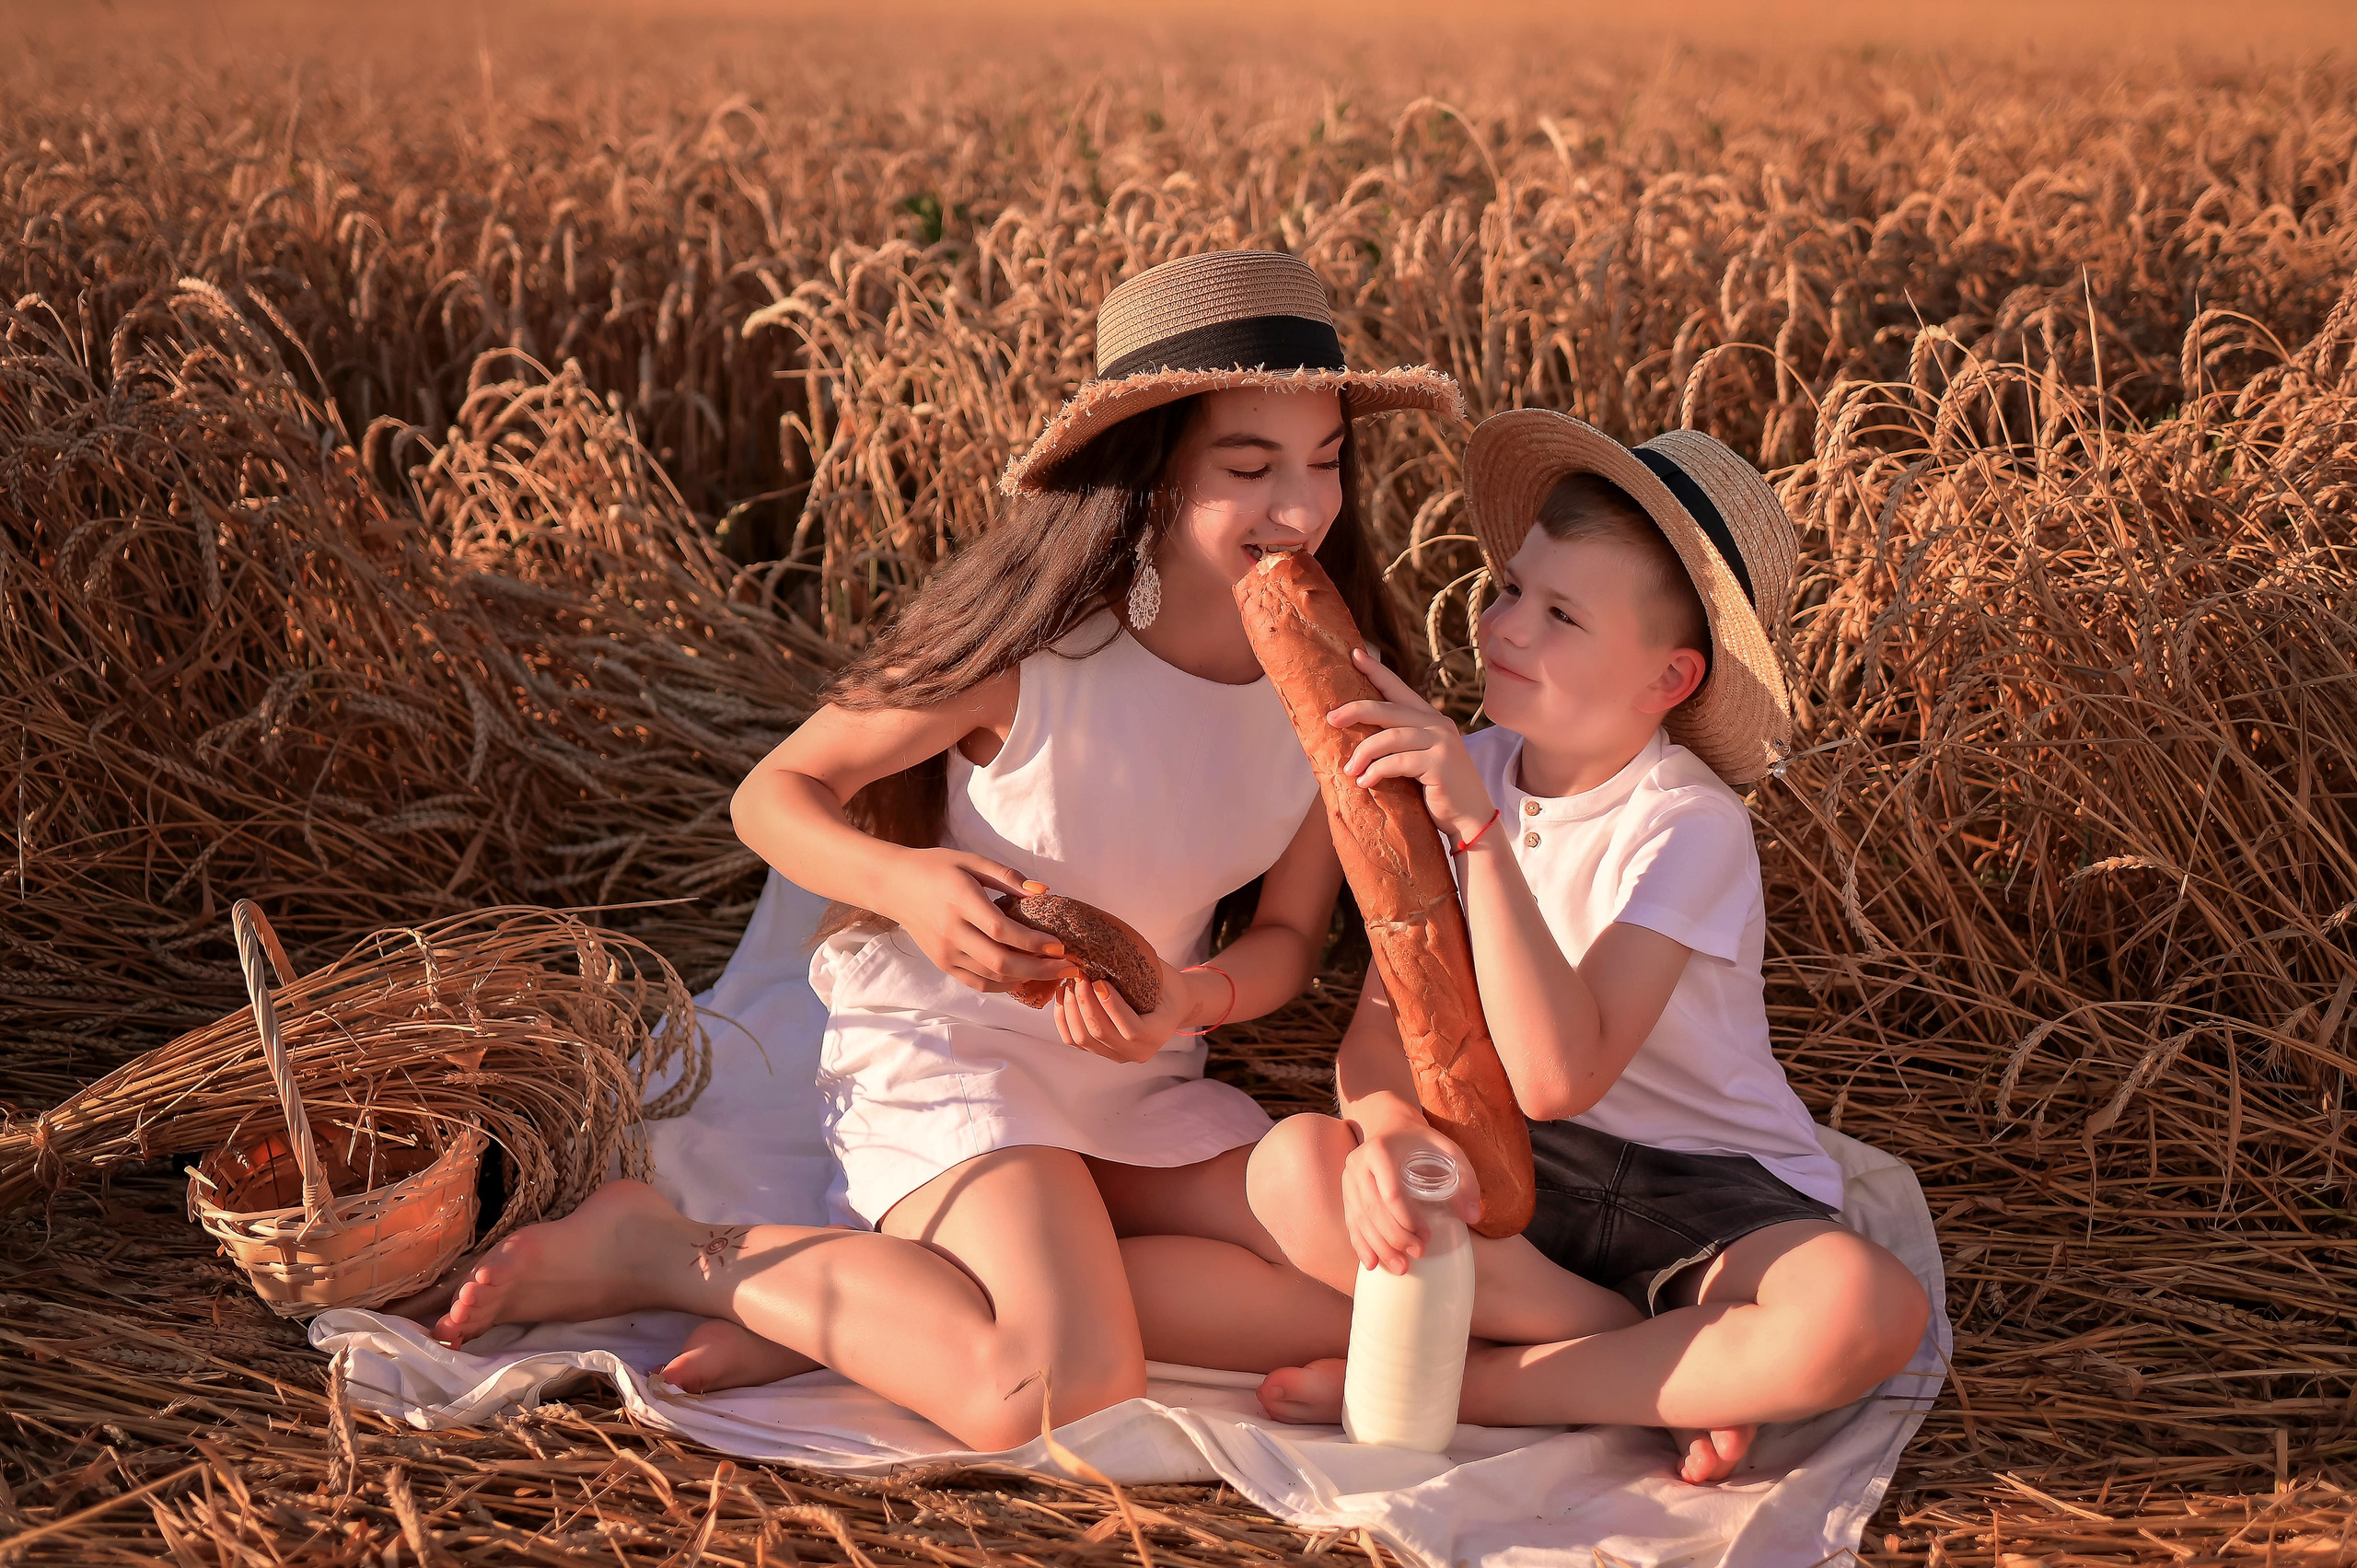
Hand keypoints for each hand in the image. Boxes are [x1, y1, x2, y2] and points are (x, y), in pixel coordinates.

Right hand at [877, 849, 1082, 993]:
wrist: (895, 886)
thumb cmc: (937, 868)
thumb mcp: (972, 861)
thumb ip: (1008, 877)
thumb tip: (1044, 892)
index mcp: (961, 901)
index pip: (1002, 931)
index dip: (1033, 942)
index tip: (1060, 945)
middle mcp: (952, 931)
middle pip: (1000, 961)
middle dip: (1039, 968)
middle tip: (1068, 966)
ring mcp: (945, 952)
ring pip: (990, 977)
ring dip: (1026, 979)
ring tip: (1053, 973)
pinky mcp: (942, 963)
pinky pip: (976, 983)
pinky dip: (1003, 985)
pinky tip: (1023, 978)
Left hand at [1052, 955, 1209, 1063]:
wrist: (1169, 1003)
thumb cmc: (1165, 984)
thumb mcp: (1158, 975)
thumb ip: (1134, 971)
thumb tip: (1099, 951)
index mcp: (1158, 1034)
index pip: (1132, 1029)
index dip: (1111, 1006)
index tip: (1099, 981)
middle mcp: (1137, 1052)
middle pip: (1101, 1034)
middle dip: (1084, 1002)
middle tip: (1078, 975)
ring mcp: (1116, 1055)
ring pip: (1083, 1039)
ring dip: (1071, 1008)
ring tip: (1070, 981)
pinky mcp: (1099, 1051)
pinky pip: (1073, 1039)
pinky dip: (1064, 1017)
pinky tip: (1063, 994)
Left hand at [1328, 648, 1495, 845]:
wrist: (1470, 818)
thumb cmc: (1438, 790)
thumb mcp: (1420, 758)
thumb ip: (1400, 742)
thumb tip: (1358, 735)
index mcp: (1430, 718)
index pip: (1399, 689)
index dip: (1376, 671)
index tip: (1355, 655)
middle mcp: (1437, 724)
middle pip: (1388, 709)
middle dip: (1356, 711)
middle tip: (1331, 718)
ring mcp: (1441, 742)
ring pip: (1389, 737)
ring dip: (1363, 753)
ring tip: (1349, 769)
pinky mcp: (1439, 764)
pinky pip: (1397, 762)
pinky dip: (1376, 771)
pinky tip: (1365, 782)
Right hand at [1341, 1112, 1483, 1274]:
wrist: (1391, 1127)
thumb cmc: (1422, 1142)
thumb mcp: (1449, 1151)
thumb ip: (1465, 1180)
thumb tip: (1472, 1216)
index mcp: (1379, 1151)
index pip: (1391, 1193)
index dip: (1408, 1220)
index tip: (1428, 1236)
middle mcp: (1358, 1164)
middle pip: (1373, 1210)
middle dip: (1395, 1238)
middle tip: (1418, 1254)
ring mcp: (1349, 1179)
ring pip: (1360, 1219)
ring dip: (1379, 1247)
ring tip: (1401, 1268)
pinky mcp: (1346, 1193)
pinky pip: (1351, 1222)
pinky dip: (1361, 1245)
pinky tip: (1371, 1264)